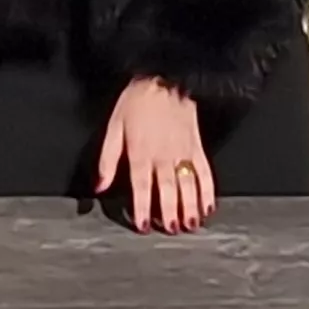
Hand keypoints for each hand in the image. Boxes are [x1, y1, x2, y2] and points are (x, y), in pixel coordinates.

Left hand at [94, 77, 216, 233]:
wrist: (165, 77)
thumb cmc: (136, 100)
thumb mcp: (113, 126)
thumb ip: (107, 159)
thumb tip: (100, 187)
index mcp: (140, 152)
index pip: (142, 186)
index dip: (143, 208)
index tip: (144, 226)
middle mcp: (163, 155)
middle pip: (167, 189)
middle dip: (169, 212)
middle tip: (170, 230)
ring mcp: (183, 151)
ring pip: (188, 184)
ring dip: (190, 206)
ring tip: (190, 225)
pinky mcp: (197, 146)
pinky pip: (205, 171)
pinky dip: (208, 190)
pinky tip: (208, 206)